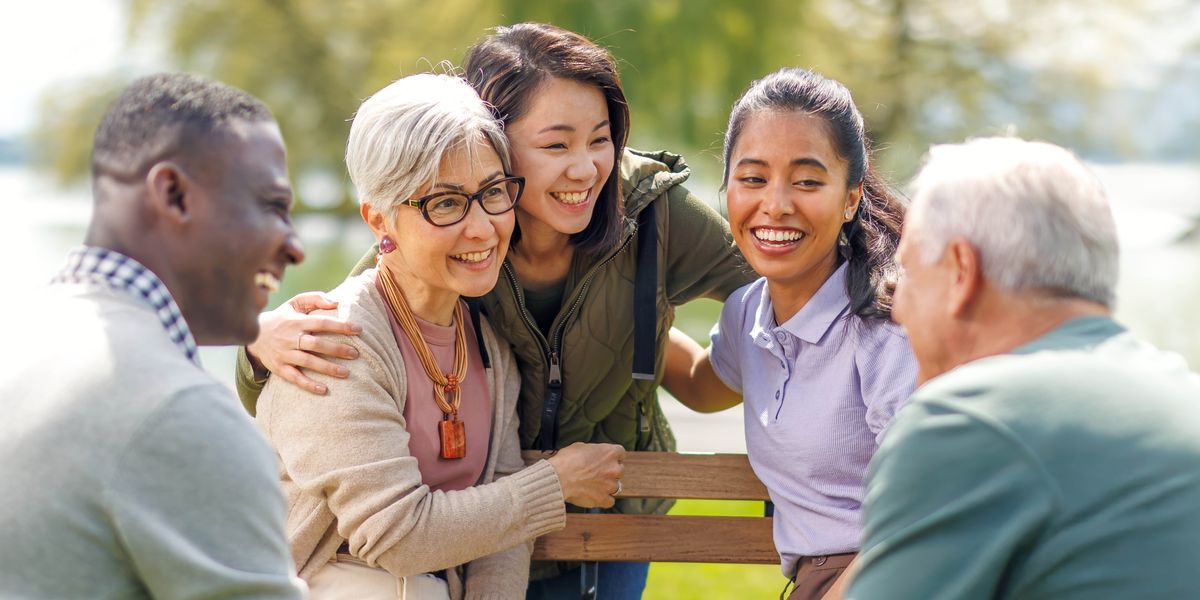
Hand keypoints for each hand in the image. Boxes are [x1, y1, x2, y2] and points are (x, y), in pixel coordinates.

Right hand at [246, 291, 361, 394]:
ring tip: (346, 373)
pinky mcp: (279, 367)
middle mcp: (291, 338)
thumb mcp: (295, 303)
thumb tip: (336, 302)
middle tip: (356, 354)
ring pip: (308, 362)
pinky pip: (294, 378)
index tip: (359, 330)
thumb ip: (315, 299)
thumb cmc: (282, 317)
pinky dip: (308, 385)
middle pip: (317, 344)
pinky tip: (324, 390)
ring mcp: (284, 354)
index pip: (322, 323)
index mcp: (296, 321)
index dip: (341, 326)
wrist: (253, 333)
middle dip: (338, 350)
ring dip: (327, 368)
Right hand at [545, 442, 625, 508]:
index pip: (621, 453)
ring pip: (616, 486)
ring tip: (595, 485)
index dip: (613, 456)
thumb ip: (592, 451)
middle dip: (610, 471)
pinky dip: (604, 500)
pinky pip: (610, 501)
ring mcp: (610, 485)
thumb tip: (592, 455)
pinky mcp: (603, 499)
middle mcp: (614, 469)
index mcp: (610, 453)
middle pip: (620, 470)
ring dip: (607, 485)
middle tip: (598, 472)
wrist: (559, 477)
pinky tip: (596, 496)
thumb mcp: (580, 447)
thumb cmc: (567, 460)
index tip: (607, 459)